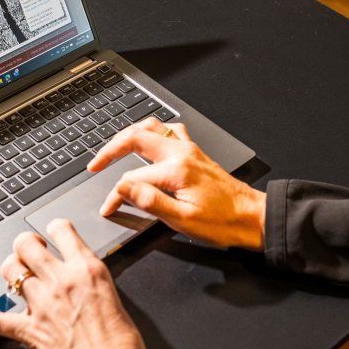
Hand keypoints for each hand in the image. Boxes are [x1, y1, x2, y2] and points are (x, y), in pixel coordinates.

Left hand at [0, 220, 160, 348]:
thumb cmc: (122, 348)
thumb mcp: (115, 299)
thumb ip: (92, 283)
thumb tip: (79, 279)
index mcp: (88, 270)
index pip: (62, 230)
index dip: (54, 227)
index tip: (51, 231)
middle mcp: (62, 281)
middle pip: (27, 244)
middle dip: (25, 244)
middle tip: (29, 252)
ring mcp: (42, 305)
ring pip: (10, 271)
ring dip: (11, 271)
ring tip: (15, 277)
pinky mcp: (29, 331)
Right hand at [87, 117, 266, 249]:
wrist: (253, 217)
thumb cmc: (222, 222)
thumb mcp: (182, 220)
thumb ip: (149, 202)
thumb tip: (122, 188)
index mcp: (175, 170)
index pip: (132, 178)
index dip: (115, 195)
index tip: (108, 207)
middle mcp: (181, 153)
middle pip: (135, 137)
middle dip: (110, 149)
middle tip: (95, 164)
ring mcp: (189, 149)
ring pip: (152, 127)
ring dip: (129, 134)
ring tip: (114, 147)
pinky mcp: (195, 152)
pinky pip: (169, 130)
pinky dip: (152, 132)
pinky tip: (147, 141)